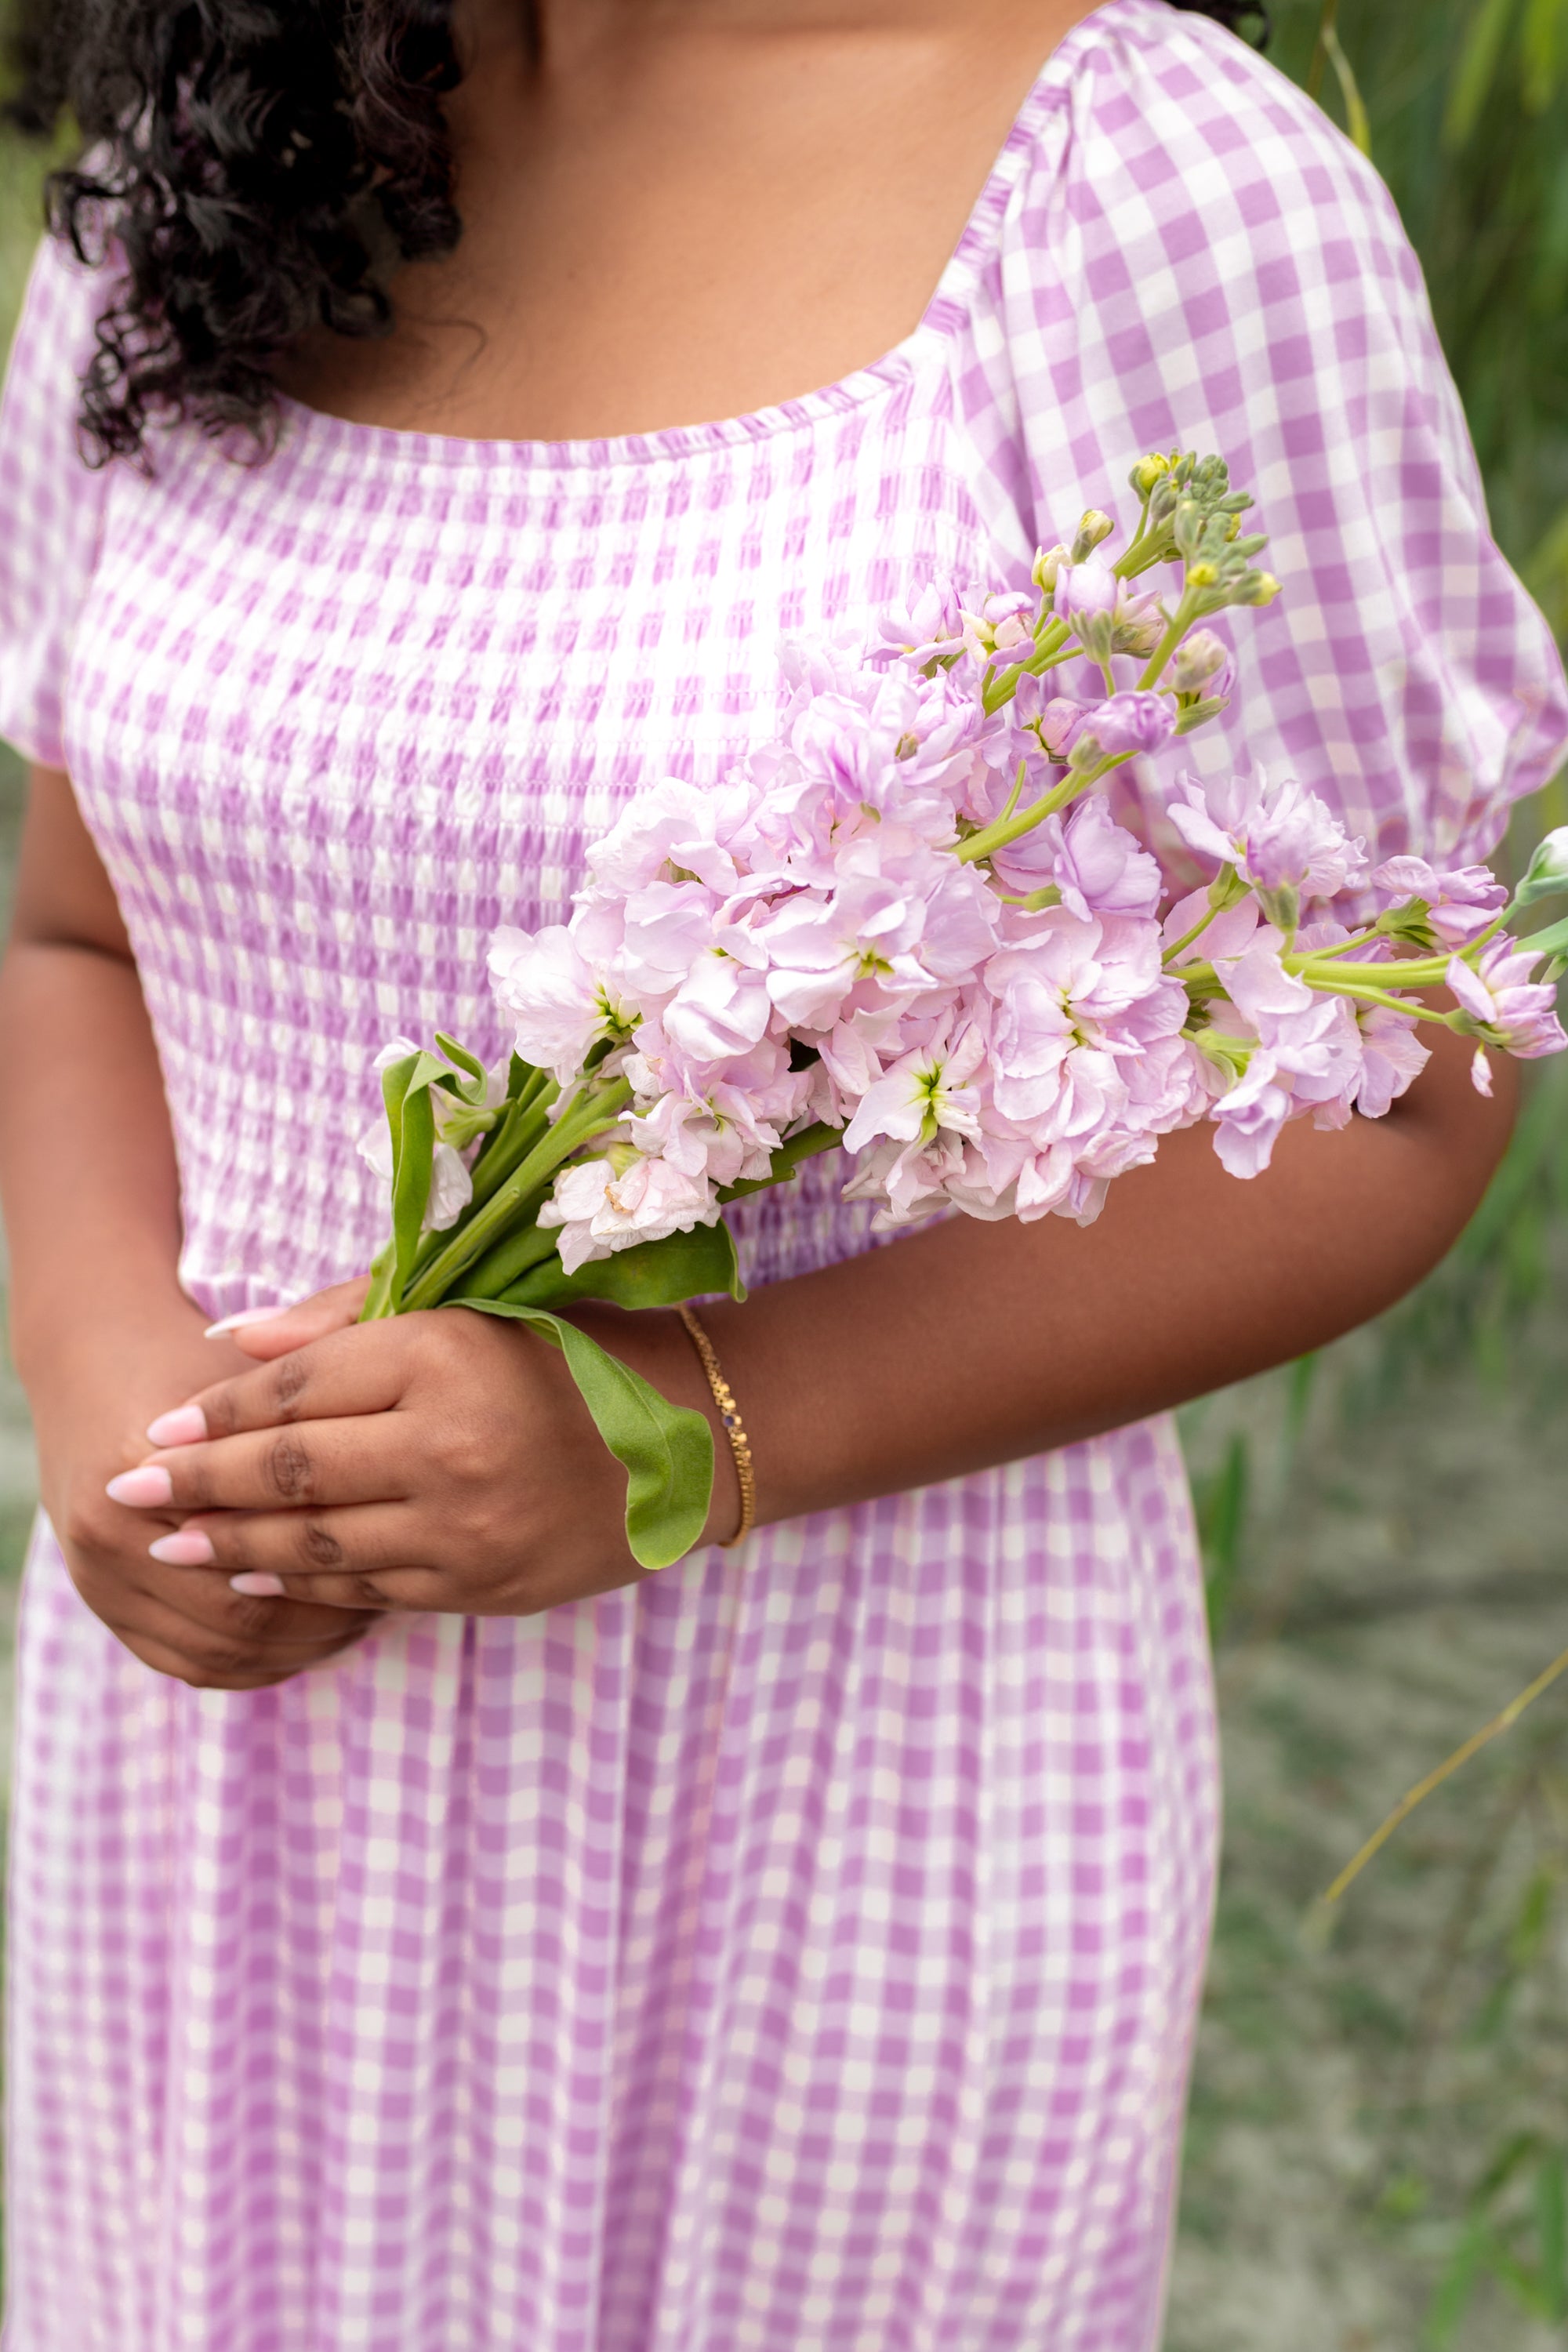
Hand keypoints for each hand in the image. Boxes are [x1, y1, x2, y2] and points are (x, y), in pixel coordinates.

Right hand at [35, 1291, 380, 1689]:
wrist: (92, 1361)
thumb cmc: (191, 1363)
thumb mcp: (246, 1379)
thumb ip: (301, 1428)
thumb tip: (393, 1490)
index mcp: (141, 1470)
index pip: (254, 1548)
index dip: (331, 1562)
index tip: (393, 1555)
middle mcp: (106, 1533)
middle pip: (236, 1617)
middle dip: (320, 1619)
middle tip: (386, 1603)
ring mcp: (95, 1578)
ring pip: (218, 1652)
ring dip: (293, 1648)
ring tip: (356, 1622)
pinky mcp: (101, 1605)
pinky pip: (189, 1664)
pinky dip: (254, 1663)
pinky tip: (306, 1641)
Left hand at [107, 1289, 716, 1617]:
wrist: (699, 1438)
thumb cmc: (575, 1352)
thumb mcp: (471, 1308)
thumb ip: (348, 1318)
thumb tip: (232, 1345)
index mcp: (446, 1355)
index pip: (300, 1389)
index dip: (219, 1412)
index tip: (161, 1425)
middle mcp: (451, 1444)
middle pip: (291, 1472)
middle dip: (198, 1484)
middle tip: (130, 1487)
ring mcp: (469, 1527)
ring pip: (318, 1545)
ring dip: (232, 1547)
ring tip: (172, 1541)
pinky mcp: (485, 1585)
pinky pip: (370, 1589)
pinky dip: (304, 1586)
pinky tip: (256, 1579)